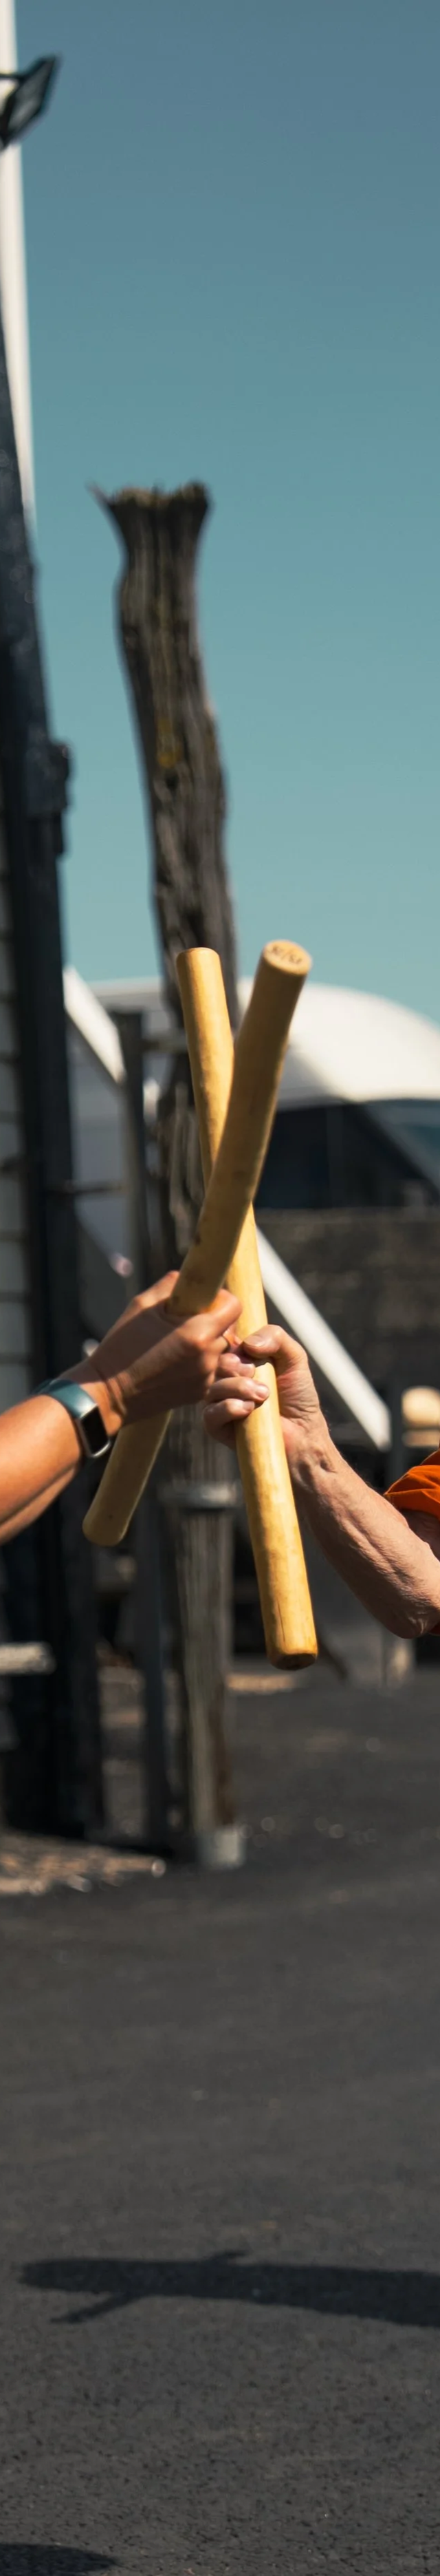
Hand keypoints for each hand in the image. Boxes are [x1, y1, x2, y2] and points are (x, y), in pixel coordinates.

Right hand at [69, 1274, 241, 1435]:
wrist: (109, 1392)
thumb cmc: (122, 1346)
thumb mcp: (142, 1305)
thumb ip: (171, 1285)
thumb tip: (190, 1280)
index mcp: (198, 1333)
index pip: (234, 1307)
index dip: (220, 1299)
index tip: (201, 1301)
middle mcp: (208, 1356)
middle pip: (227, 1330)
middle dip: (211, 1321)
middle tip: (182, 1322)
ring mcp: (206, 1377)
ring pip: (219, 1351)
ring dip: (206, 1343)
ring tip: (176, 1344)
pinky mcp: (200, 1392)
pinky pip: (210, 1369)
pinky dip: (198, 1362)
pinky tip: (173, 1363)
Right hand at [204, 1325, 322, 1458]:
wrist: (303, 1430)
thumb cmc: (298, 1394)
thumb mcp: (293, 1357)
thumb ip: (275, 1337)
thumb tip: (247, 1344)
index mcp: (240, 1361)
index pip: (223, 1345)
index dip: (234, 1345)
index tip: (252, 1352)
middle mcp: (227, 1380)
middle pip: (216, 1364)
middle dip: (237, 1367)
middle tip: (256, 1375)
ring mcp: (220, 1403)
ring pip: (213, 1389)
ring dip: (238, 1389)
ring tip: (263, 1396)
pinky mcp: (218, 1427)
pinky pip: (209, 1414)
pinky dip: (229, 1408)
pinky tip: (249, 1409)